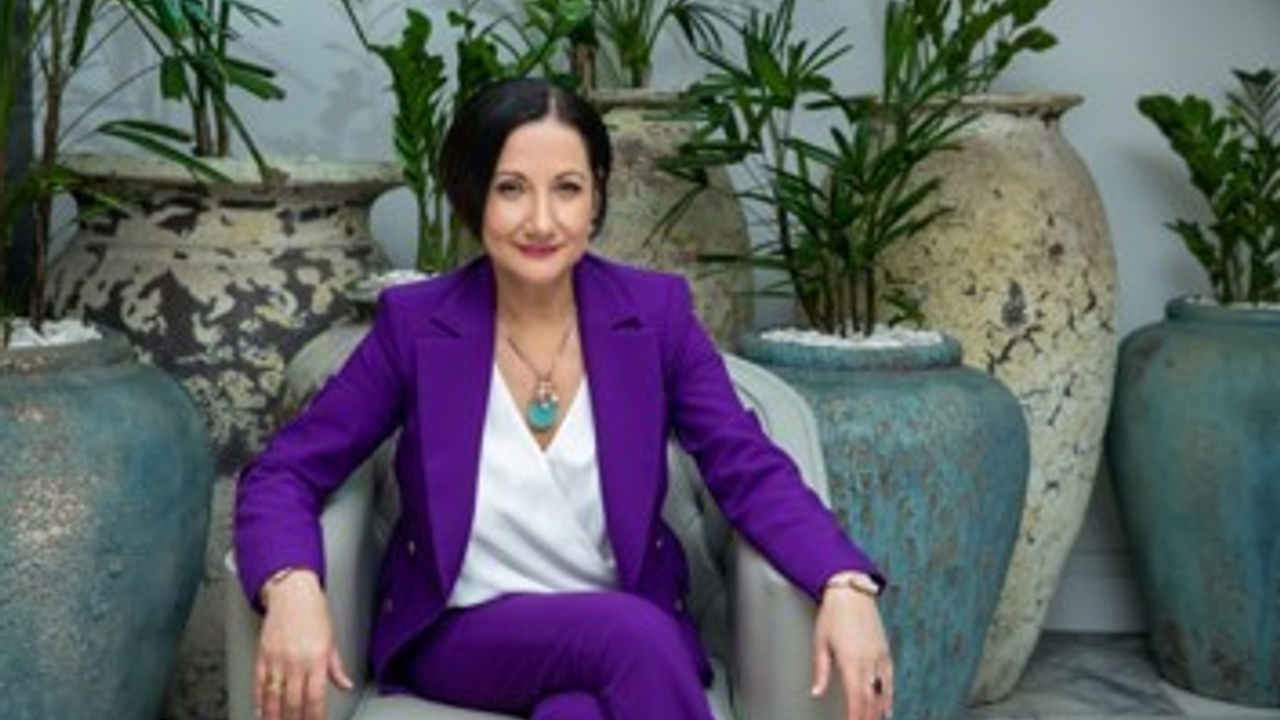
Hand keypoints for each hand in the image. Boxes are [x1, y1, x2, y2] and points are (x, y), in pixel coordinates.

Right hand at [255, 569, 352, 719]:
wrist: (291, 592)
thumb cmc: (313, 612)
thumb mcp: (331, 639)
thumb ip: (336, 667)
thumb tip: (345, 684)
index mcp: (317, 658)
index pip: (316, 697)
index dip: (315, 716)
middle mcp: (296, 661)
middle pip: (293, 701)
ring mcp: (277, 659)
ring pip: (273, 697)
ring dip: (275, 716)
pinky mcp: (262, 655)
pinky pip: (259, 684)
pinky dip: (259, 701)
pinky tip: (261, 712)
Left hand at [811, 582, 893, 719]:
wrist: (851, 591)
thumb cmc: (833, 614)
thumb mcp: (821, 642)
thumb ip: (821, 671)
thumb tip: (816, 692)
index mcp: (850, 660)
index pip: (855, 698)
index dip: (855, 716)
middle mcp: (868, 661)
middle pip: (870, 699)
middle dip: (866, 717)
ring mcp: (879, 656)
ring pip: (883, 692)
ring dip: (878, 711)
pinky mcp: (885, 651)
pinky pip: (890, 679)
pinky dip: (889, 696)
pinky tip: (887, 708)